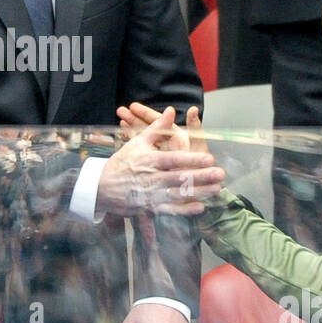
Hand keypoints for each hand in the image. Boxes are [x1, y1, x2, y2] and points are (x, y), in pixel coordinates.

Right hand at [97, 106, 222, 214]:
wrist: (101, 187)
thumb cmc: (122, 162)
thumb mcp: (137, 142)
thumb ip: (157, 128)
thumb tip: (171, 111)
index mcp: (150, 160)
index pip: (174, 159)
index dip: (191, 159)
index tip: (209, 158)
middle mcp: (151, 178)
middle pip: (180, 178)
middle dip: (202, 176)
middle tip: (220, 174)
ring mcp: (151, 195)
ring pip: (178, 194)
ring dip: (199, 192)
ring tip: (216, 190)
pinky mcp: (149, 208)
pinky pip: (169, 210)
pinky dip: (184, 210)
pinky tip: (200, 206)